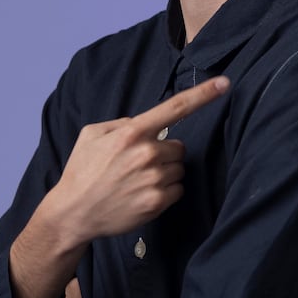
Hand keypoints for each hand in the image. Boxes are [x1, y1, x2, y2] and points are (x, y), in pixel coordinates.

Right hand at [42, 77, 229, 246]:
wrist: (72, 214)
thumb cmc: (82, 171)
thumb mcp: (92, 135)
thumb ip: (123, 122)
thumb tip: (145, 122)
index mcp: (132, 133)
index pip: (175, 107)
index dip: (203, 94)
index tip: (225, 83)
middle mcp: (147, 153)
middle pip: (179, 147)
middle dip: (165, 153)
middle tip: (138, 165)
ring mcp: (154, 179)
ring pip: (179, 168)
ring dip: (165, 173)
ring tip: (136, 181)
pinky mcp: (158, 201)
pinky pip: (178, 189)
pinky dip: (166, 192)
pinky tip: (142, 194)